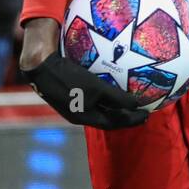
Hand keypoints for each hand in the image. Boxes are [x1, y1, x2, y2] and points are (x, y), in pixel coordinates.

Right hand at [20, 17, 146, 129]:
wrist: (41, 65)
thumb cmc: (69, 79)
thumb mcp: (96, 89)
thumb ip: (116, 98)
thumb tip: (137, 104)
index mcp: (83, 117)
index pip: (112, 123)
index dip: (130, 120)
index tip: (147, 115)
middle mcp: (79, 112)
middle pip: (107, 116)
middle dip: (125, 114)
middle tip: (142, 109)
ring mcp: (74, 101)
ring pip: (100, 105)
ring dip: (116, 103)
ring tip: (131, 97)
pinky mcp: (71, 89)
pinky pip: (93, 93)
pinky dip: (106, 91)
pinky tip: (113, 80)